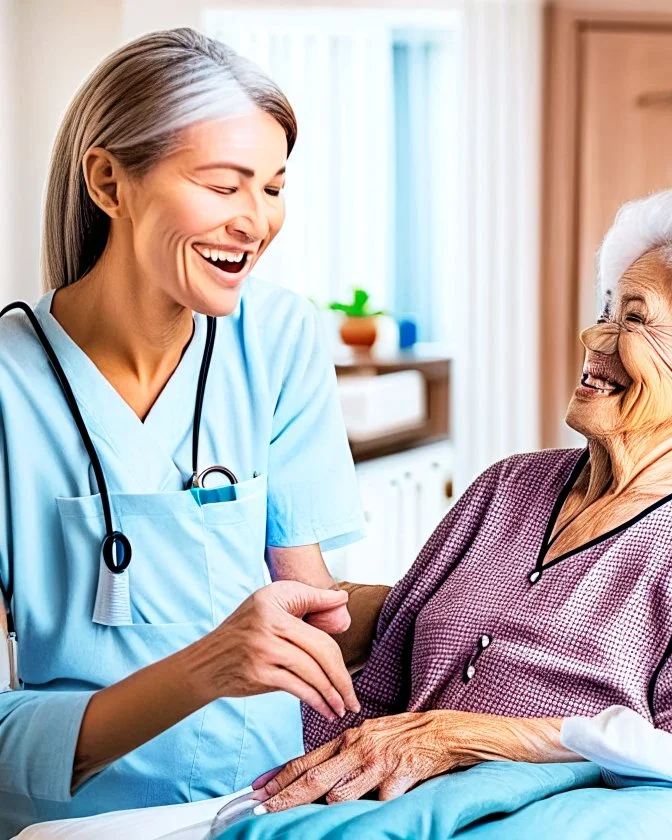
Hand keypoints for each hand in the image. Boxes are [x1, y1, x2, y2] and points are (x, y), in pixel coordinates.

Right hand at [198, 581, 359, 720]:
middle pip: (320, 654)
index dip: (341, 655)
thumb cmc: (245, 627)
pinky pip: (297, 689)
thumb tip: (342, 598)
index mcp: (275, 604)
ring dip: (332, 695)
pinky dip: (317, 702)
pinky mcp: (258, 674)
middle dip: (342, 680)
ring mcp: (263, 652)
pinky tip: (327, 710)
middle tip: (354, 700)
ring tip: (343, 707)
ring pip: (311, 674)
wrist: (208, 659)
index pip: (319, 633)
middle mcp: (269, 626)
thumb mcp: (272, 601)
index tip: (352, 674)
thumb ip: (309, 598)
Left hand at [256, 711, 454, 809]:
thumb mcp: (368, 739)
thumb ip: (343, 757)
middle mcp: (358, 748)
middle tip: (263, 811)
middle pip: (313, 778)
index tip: (256, 791)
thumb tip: (315, 780)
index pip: (305, 760)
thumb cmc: (403, 737)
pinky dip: (373, 813)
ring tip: (315, 822)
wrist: (443, 732)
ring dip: (329, 810)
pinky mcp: (399, 777)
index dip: (278, 776)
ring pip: (341, 794)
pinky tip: (373, 815)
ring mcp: (378, 763)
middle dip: (284, 797)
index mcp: (348, 739)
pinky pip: (378, 804)